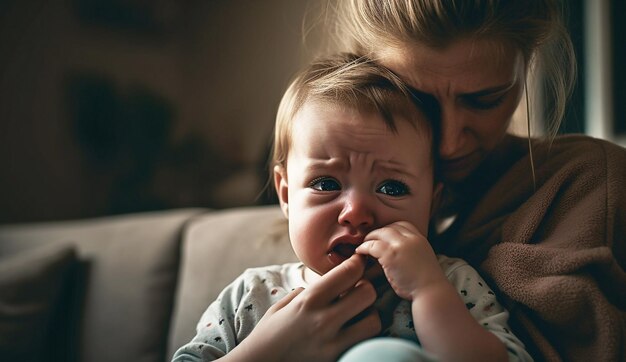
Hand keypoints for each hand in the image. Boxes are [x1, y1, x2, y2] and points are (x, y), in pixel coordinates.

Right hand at [226, 254, 380, 361]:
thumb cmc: (267, 335)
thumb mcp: (282, 306)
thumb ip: (306, 293)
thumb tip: (323, 285)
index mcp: (309, 300)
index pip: (348, 273)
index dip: (357, 264)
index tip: (357, 264)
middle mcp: (323, 320)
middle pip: (368, 294)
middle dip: (366, 289)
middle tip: (358, 292)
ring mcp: (332, 344)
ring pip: (374, 322)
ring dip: (369, 316)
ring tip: (357, 316)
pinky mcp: (336, 359)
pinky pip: (364, 343)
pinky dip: (363, 336)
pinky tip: (352, 334)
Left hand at [356, 221, 445, 300]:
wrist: (432, 292)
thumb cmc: (426, 283)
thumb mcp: (422, 259)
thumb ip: (410, 251)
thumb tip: (395, 253)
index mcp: (420, 239)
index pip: (402, 224)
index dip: (390, 229)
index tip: (383, 237)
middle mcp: (411, 238)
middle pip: (389, 227)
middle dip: (378, 233)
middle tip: (369, 241)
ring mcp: (400, 245)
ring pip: (379, 233)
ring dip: (369, 238)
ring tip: (363, 246)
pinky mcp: (390, 255)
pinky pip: (372, 245)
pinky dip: (363, 247)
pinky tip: (360, 253)